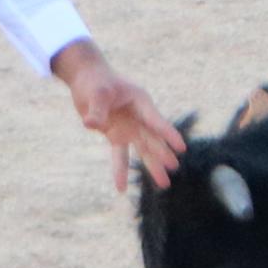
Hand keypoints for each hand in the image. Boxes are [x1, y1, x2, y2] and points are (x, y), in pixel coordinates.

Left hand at [53, 40, 184, 193]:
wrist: (86, 78)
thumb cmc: (96, 80)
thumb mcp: (97, 92)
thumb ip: (97, 110)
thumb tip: (91, 125)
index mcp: (140, 102)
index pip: (156, 120)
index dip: (168, 134)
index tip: (181, 147)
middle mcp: (139, 117)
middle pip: (152, 138)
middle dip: (162, 153)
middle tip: (173, 167)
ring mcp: (129, 127)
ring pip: (143, 150)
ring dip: (151, 166)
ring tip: (164, 185)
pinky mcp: (116, 135)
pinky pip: (119, 156)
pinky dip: (120, 171)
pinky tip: (121, 189)